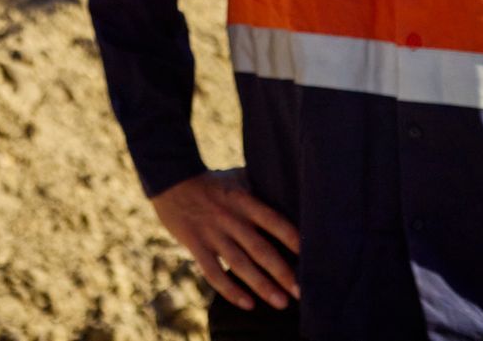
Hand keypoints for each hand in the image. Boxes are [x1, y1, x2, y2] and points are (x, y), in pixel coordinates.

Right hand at [150, 169, 299, 311]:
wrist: (169, 178)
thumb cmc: (211, 182)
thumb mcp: (237, 179)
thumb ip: (260, 190)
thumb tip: (293, 192)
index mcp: (243, 201)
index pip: (274, 221)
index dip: (294, 239)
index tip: (313, 257)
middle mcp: (230, 218)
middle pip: (260, 249)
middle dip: (282, 272)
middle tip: (302, 293)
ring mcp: (211, 233)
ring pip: (239, 264)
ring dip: (261, 286)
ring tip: (281, 303)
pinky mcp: (194, 244)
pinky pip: (213, 272)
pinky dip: (230, 290)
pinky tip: (247, 304)